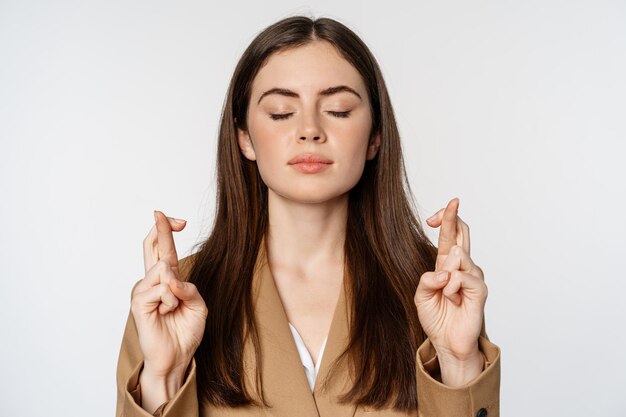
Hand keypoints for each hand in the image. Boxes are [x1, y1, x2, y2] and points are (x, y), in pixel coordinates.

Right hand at [131, 211, 207, 379]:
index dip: (167, 231)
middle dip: (161, 229)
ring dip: (176, 289)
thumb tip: (171, 277)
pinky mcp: (139, 302)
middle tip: (162, 214)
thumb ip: (189, 288)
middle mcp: (152, 281)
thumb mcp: (198, 305)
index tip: (178, 219)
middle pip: (151, 246)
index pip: (164, 250)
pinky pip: (162, 288)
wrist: (176, 358)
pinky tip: (165, 314)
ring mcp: (143, 290)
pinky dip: (171, 300)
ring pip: (163, 268)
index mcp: (167, 279)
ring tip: (172, 309)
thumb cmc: (185, 332)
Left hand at [414, 198, 486, 366]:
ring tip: (446, 294)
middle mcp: (462, 266)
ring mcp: (473, 276)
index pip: (451, 234)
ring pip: (458, 254)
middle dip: (450, 219)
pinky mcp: (479, 289)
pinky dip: (451, 288)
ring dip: (444, 273)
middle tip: (435, 218)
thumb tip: (443, 271)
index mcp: (447, 264)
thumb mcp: (421, 295)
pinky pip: (461, 276)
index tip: (450, 203)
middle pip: (462, 233)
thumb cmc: (436, 317)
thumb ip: (426, 279)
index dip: (448, 217)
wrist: (446, 342)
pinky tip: (453, 299)